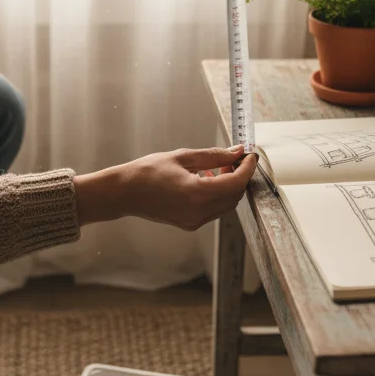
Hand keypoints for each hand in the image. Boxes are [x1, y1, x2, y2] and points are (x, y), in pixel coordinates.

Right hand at [73, 145, 257, 229]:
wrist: (124, 193)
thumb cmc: (147, 172)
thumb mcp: (182, 157)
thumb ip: (214, 156)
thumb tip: (237, 152)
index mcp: (197, 193)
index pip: (236, 182)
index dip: (247, 168)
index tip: (250, 155)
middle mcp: (198, 212)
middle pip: (235, 195)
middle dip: (240, 176)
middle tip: (234, 157)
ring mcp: (194, 221)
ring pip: (227, 204)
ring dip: (229, 185)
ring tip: (218, 166)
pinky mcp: (190, 224)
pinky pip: (214, 209)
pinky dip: (218, 194)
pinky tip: (207, 179)